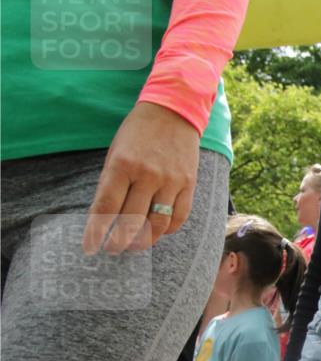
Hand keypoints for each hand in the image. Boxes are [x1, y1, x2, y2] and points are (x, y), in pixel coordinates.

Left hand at [82, 102, 199, 254]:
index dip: (96, 231)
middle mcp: (147, 175)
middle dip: (119, 242)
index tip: (90, 247)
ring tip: (135, 246)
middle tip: (113, 249)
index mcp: (122, 165)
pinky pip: (179, 216)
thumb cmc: (138, 132)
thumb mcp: (116, 151)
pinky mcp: (189, 184)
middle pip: (132, 221)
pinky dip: (168, 229)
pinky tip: (159, 231)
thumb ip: (112, 182)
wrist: (174, 112)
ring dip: (145, 240)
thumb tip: (106, 216)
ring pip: (157, 224)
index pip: (106, 207)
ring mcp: (171, 180)